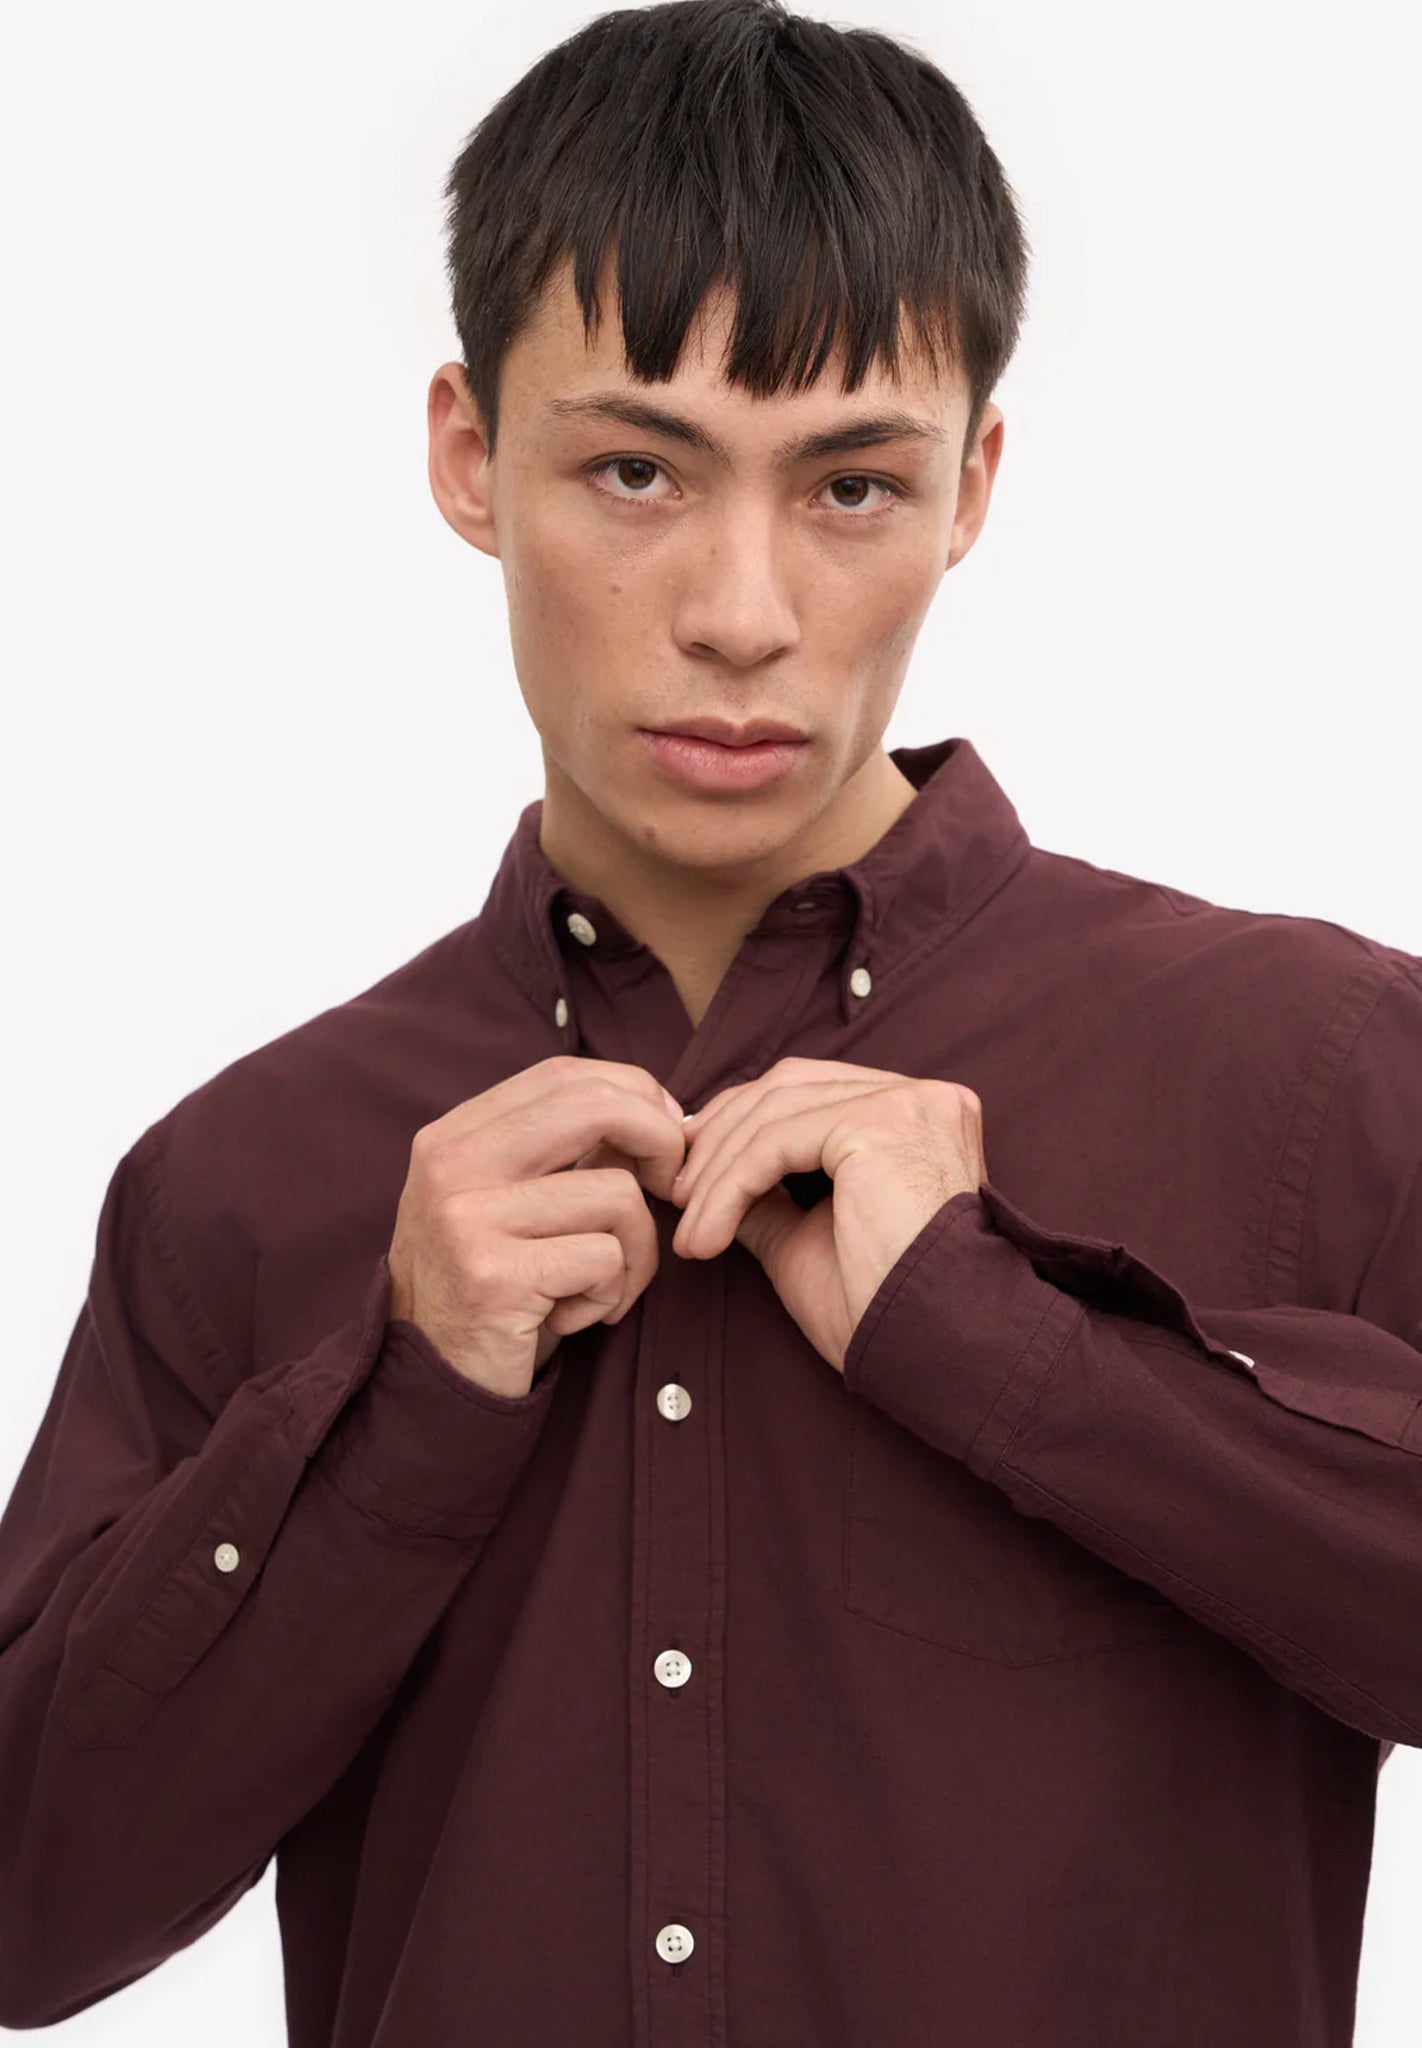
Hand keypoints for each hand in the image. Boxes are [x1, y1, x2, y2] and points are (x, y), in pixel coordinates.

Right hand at [386, 1056, 686, 1397]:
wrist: (429, 1385)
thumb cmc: (492, 1289)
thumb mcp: (508, 1203)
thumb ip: (565, 1154)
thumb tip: (664, 1116)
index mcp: (452, 1136)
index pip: (564, 1075)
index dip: (635, 1094)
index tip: (667, 1134)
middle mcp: (450, 1165)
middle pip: (596, 1107)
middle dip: (661, 1142)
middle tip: (671, 1189)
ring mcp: (466, 1218)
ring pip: (618, 1195)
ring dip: (636, 1253)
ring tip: (599, 1288)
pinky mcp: (494, 1276)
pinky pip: (607, 1259)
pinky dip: (611, 1296)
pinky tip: (571, 1318)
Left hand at [668, 1058, 985, 1372]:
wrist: (938, 1351)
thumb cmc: (885, 1310)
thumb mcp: (808, 1241)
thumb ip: (767, 1199)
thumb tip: (705, 1181)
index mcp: (917, 1118)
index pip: (810, 1094)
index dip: (742, 1127)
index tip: (692, 1178)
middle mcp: (922, 1098)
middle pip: (789, 1088)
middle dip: (720, 1138)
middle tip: (676, 1193)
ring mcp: (907, 1103)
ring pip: (775, 1112)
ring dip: (716, 1170)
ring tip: (689, 1228)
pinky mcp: (882, 1122)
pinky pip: (776, 1142)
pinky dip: (729, 1187)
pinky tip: (708, 1233)